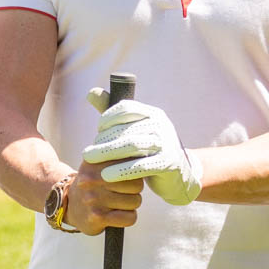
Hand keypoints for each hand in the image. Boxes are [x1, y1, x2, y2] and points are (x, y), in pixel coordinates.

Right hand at [65, 160, 143, 233]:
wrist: (68, 205)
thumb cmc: (92, 184)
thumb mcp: (98, 163)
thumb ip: (118, 155)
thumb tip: (146, 155)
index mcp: (95, 162)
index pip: (131, 163)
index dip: (135, 172)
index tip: (129, 175)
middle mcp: (93, 179)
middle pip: (137, 184)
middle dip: (135, 190)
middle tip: (124, 192)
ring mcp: (94, 198)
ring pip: (135, 201)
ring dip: (131, 204)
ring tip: (119, 203)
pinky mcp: (97, 217)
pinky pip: (130, 218)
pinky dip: (128, 218)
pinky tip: (118, 215)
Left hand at [83, 89, 201, 206]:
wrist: (181, 176)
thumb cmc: (151, 151)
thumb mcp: (136, 131)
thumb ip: (114, 114)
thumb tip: (90, 92)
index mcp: (153, 114)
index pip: (127, 107)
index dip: (108, 117)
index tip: (98, 131)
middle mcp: (161, 125)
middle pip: (126, 129)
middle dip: (103, 140)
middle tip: (87, 153)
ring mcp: (166, 143)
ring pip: (132, 145)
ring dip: (107, 152)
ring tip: (90, 160)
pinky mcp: (168, 163)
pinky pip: (141, 166)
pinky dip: (121, 170)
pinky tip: (106, 176)